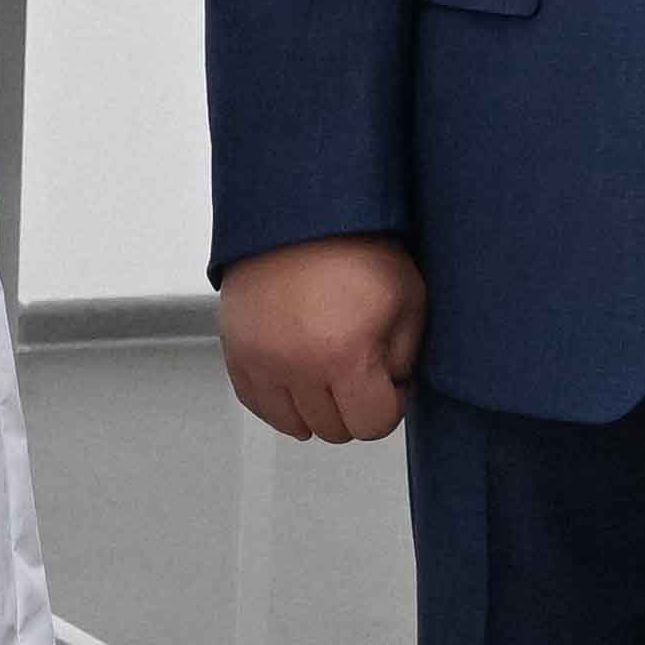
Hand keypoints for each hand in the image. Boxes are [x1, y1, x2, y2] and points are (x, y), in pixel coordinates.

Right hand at [221, 237, 427, 441]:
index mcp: (344, 355)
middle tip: (358, 369)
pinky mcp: (236, 351)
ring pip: (293, 424)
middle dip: (353, 406)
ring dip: (316, 407)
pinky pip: (256, 403)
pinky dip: (279, 401)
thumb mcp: (408, 299)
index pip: (372, 425)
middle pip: (333, 429)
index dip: (388, 406)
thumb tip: (390, 389)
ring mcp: (260, 361)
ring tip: (327, 371)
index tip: (388, 382)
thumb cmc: (357, 249)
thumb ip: (406, 358)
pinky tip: (298, 379)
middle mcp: (296, 366)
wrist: (300, 214)